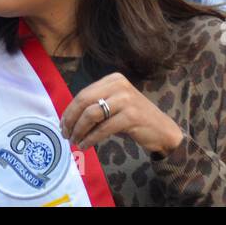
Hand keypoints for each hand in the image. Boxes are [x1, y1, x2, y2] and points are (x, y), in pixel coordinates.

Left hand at [60, 73, 183, 156]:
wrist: (163, 131)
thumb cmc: (134, 119)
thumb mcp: (113, 106)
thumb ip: (95, 106)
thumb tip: (68, 118)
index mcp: (112, 79)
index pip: (83, 94)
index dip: (69, 110)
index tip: (62, 124)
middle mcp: (118, 85)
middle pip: (84, 102)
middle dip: (71, 119)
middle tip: (65, 134)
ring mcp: (126, 100)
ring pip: (91, 115)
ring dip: (79, 130)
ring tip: (75, 141)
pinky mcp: (131, 116)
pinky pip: (103, 128)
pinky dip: (91, 138)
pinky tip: (86, 145)